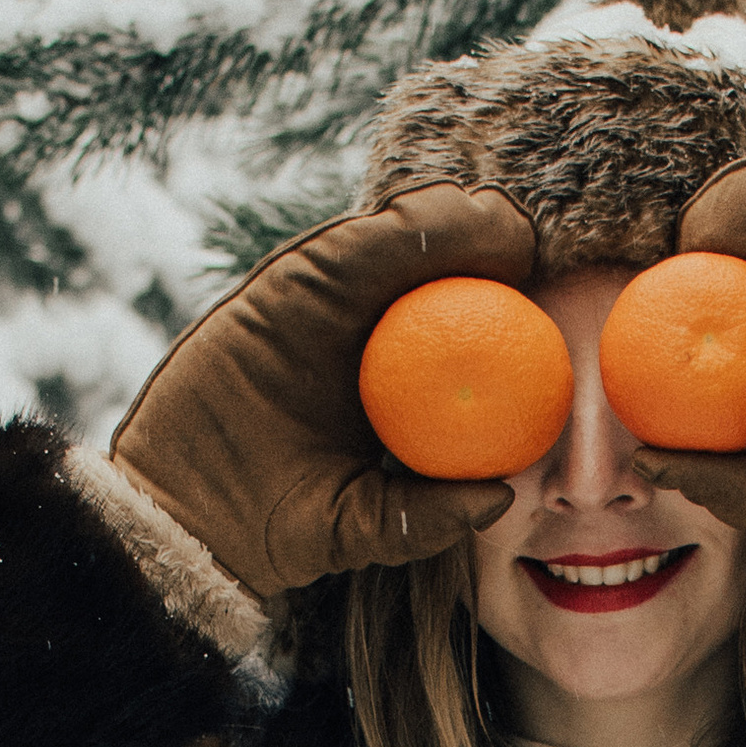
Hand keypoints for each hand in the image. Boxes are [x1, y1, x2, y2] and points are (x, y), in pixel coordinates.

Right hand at [109, 184, 535, 595]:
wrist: (190, 525)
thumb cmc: (275, 530)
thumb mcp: (364, 528)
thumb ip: (426, 517)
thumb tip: (502, 497)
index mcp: (386, 379)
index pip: (454, 322)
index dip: (502, 298)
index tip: (554, 295)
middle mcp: (355, 332)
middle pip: (431, 267)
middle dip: (486, 242)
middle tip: (533, 239)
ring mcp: (317, 305)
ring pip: (393, 242)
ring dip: (453, 220)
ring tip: (505, 220)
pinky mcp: (281, 288)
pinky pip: (346, 246)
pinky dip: (397, 227)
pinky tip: (445, 216)